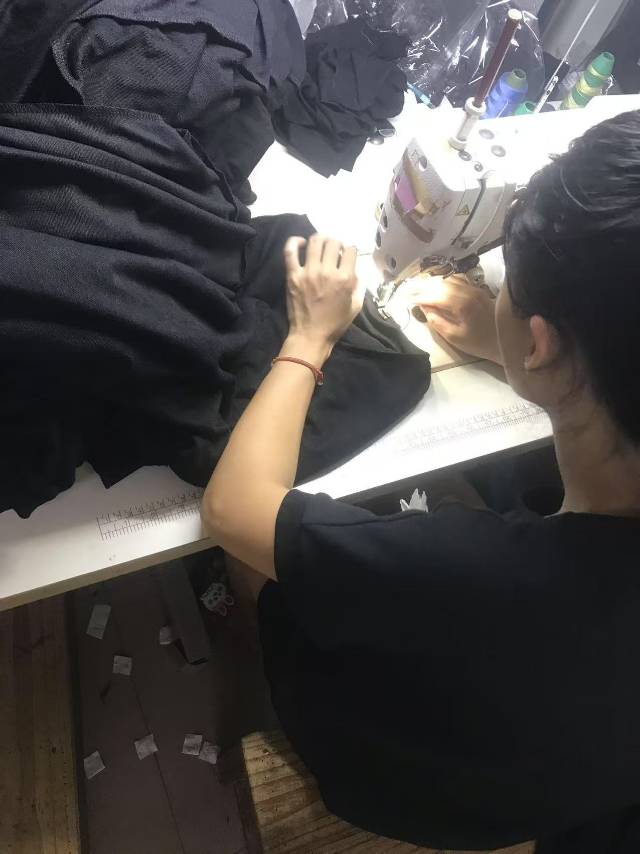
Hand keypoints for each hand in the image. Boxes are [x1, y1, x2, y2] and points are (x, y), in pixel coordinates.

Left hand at [283, 234, 362, 356]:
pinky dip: (295, 242)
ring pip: (315, 242)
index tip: (347, 256)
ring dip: (320, 239)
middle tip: (334, 249)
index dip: (351, 250)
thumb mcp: (355, 307)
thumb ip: (358, 286)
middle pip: (334, 242)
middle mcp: (328, 272)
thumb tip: (355, 271)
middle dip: (337, 243)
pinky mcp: (293, 275)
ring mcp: (309, 272)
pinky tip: (301, 243)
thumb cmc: (335, 324)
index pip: (351, 251)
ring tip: (320, 245)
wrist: (311, 336)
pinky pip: (290, 251)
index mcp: (345, 279)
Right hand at [408, 274, 501, 364]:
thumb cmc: (479, 342)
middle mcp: (468, 292)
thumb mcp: (454, 337)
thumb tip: (425, 308)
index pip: (435, 295)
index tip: (407, 298)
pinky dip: (445, 281)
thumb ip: (437, 321)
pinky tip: (439, 286)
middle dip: (423, 286)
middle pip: (441, 284)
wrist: (506, 339)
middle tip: (409, 289)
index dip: (420, 296)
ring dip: (434, 282)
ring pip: (449, 279)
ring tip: (420, 287)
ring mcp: (474, 289)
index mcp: (461, 304)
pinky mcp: (478, 289)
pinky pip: (458, 280)